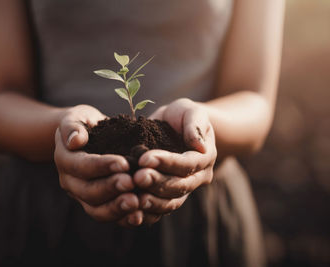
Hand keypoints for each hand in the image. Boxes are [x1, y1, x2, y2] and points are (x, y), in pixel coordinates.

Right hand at [54, 105, 142, 226]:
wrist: (86, 138)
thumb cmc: (85, 123)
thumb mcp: (77, 117)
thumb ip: (72, 126)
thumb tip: (75, 141)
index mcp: (64, 159)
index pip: (82, 166)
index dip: (102, 166)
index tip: (124, 163)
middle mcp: (70, 182)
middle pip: (88, 192)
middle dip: (111, 188)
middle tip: (132, 183)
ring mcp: (81, 196)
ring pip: (96, 210)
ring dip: (117, 208)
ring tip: (137, 202)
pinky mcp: (95, 205)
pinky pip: (107, 216)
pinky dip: (122, 218)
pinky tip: (139, 215)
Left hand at [133, 98, 216, 224]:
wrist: (174, 127)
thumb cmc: (181, 116)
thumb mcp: (189, 111)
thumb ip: (194, 124)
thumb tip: (199, 144)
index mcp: (204, 157)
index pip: (187, 163)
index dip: (167, 162)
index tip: (144, 158)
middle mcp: (197, 177)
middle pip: (179, 186)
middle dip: (157, 183)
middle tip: (136, 178)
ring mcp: (184, 189)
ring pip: (171, 202)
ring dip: (153, 202)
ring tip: (134, 198)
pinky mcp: (169, 197)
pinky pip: (160, 210)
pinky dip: (147, 212)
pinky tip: (131, 210)